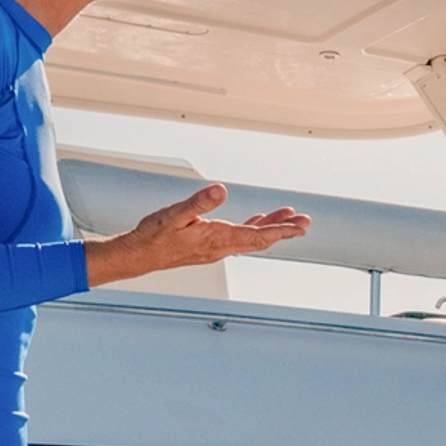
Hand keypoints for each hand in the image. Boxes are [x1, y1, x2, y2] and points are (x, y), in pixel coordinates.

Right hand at [87, 182, 310, 285]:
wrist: (139, 255)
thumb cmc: (154, 236)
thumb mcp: (174, 214)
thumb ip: (199, 202)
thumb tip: (221, 190)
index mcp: (217, 239)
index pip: (257, 236)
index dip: (281, 231)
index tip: (300, 227)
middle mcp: (222, 247)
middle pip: (261, 239)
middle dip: (285, 230)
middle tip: (306, 222)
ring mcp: (217, 248)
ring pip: (252, 238)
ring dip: (272, 228)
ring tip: (290, 218)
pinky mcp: (211, 245)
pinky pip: (240, 237)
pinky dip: (254, 228)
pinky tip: (259, 221)